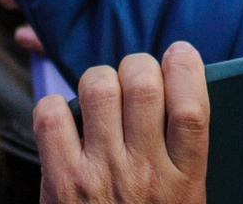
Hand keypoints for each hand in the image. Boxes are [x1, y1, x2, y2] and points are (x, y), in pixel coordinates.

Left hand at [35, 45, 209, 203]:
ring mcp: (99, 176)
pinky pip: (51, 115)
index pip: (192, 108)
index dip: (186, 68)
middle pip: (144, 85)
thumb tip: (180, 88)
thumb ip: (184, 153)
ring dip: (99, 79)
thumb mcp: (185, 201)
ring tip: (102, 95)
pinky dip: (54, 106)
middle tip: (135, 76)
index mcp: (185, 182)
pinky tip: (66, 121)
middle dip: (138, 65)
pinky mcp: (60, 182)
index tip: (180, 54)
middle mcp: (144, 175)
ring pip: (98, 87)